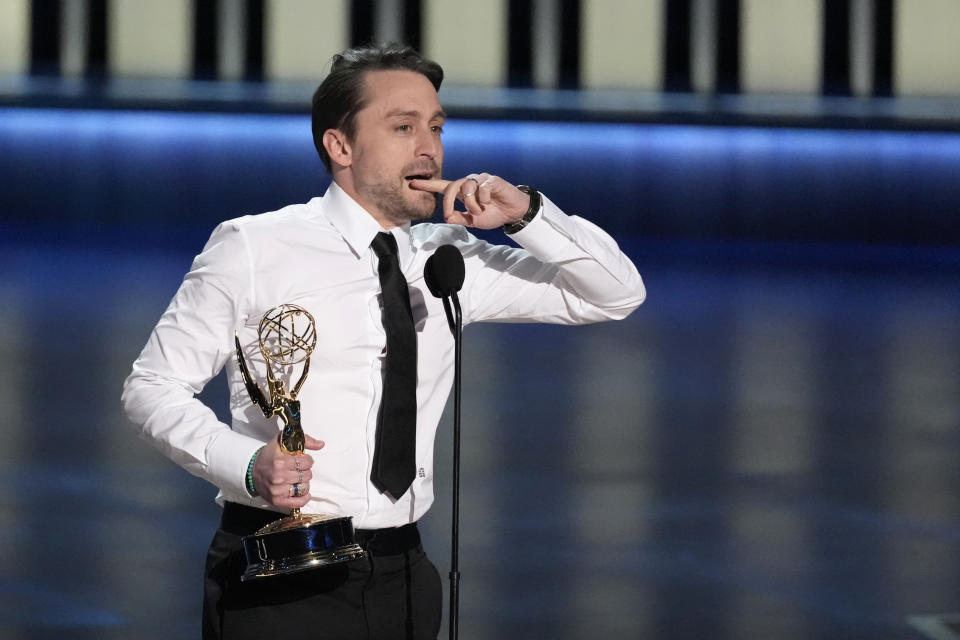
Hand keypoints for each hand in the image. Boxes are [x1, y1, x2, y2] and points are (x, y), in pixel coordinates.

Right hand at [252, 434, 323, 508]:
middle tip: (298, 469)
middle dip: (305, 471)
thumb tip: (321, 444)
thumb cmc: (268, 456)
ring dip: (304, 483)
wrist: (251, 470)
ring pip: (305, 488)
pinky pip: (299, 502)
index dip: (307, 460)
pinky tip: (301, 492)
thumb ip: (304, 440)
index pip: (307, 462)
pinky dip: (304, 498)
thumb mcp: (282, 441)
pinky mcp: (277, 500)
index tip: (302, 460)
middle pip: (307, 475)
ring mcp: (278, 490)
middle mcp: (279, 477)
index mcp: (281, 462)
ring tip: (297, 479)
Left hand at [409, 173, 529, 229]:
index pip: (443, 186)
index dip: (428, 185)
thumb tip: (447, 218)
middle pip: (452, 186)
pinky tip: (491, 201)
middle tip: (451, 215)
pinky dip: (484, 198)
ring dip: (471, 203)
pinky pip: (482, 188)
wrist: (512, 213)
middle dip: (448, 202)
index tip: (413, 183)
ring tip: (480, 210)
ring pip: (467, 188)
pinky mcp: (492, 180)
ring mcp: (480, 180)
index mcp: (462, 192)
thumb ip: (460, 218)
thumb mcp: (473, 221)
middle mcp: (469, 183)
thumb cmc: (493, 214)